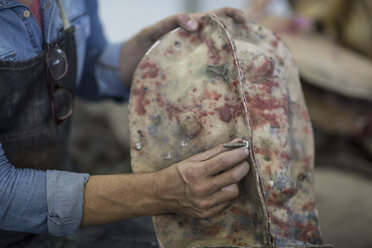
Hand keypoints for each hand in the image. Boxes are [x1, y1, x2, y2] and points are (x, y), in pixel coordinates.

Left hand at [119, 7, 246, 86]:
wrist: (123, 70)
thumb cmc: (136, 48)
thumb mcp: (151, 33)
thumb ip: (169, 24)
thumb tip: (195, 23)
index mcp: (186, 28)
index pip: (214, 16)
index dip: (231, 15)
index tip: (243, 22)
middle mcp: (192, 43)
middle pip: (220, 35)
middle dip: (237, 36)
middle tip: (252, 43)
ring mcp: (191, 59)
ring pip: (215, 54)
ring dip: (231, 56)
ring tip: (246, 62)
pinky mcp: (187, 74)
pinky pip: (205, 71)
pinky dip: (218, 73)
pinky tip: (228, 80)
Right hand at [155, 139, 249, 218]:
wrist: (161, 194)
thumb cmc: (178, 173)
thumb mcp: (193, 159)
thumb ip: (216, 151)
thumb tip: (236, 143)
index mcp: (196, 172)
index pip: (224, 162)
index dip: (238, 154)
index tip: (245, 150)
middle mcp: (201, 189)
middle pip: (233, 177)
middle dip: (243, 167)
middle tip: (244, 162)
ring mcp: (204, 204)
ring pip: (233, 192)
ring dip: (235, 182)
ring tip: (228, 177)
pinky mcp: (206, 213)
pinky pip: (226, 202)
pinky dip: (226, 193)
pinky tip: (220, 188)